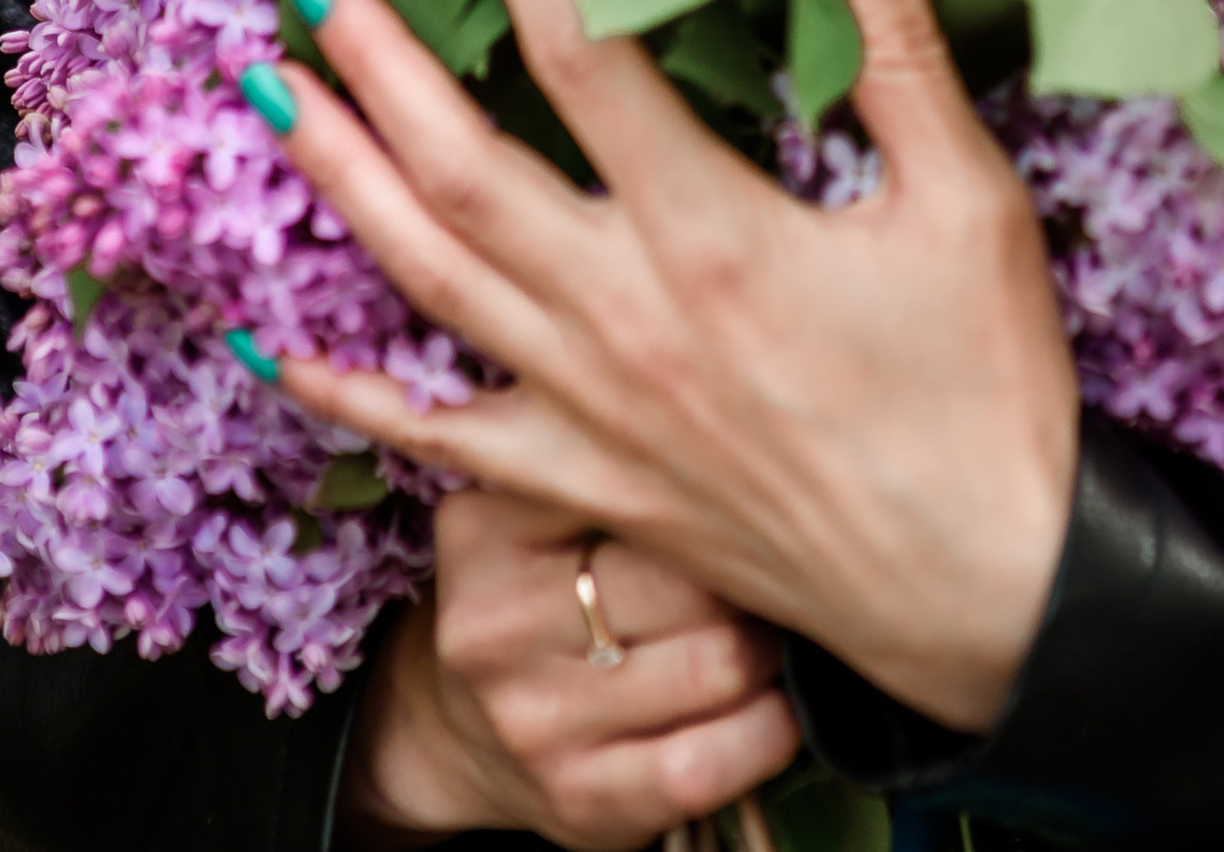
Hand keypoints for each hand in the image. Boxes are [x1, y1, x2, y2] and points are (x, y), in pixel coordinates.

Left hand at [270, 0, 1080, 736]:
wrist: (994, 599)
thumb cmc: (990, 393)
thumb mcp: (970, 199)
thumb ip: (897, 45)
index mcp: (713, 235)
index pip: (585, 58)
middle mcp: (626, 318)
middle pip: (462, 168)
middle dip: (376, 62)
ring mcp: (593, 413)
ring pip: (430, 280)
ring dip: (340, 180)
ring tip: (271, 93)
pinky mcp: (592, 488)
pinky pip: (442, 442)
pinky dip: (349, 394)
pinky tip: (270, 346)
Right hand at [337, 487, 794, 847]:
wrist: (453, 728)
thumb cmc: (531, 587)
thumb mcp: (531, 502)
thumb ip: (608, 450)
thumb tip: (747, 420)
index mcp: (484, 528)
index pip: (639, 480)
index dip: (714, 483)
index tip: (747, 478)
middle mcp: (498, 628)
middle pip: (693, 575)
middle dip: (750, 572)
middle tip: (766, 562)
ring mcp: (537, 724)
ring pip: (721, 661)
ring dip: (769, 647)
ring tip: (764, 627)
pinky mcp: (584, 802)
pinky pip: (714, 762)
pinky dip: (769, 729)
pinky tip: (770, 707)